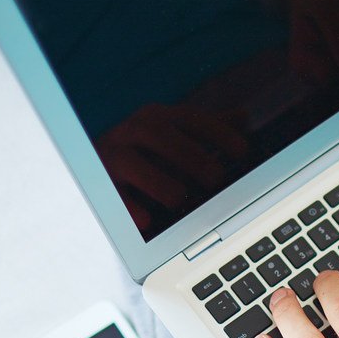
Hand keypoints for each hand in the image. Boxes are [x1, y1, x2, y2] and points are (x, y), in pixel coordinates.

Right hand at [97, 102, 247, 235]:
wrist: (95, 161)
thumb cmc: (148, 149)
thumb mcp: (177, 136)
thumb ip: (207, 129)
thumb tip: (242, 116)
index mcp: (158, 118)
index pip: (189, 118)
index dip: (217, 132)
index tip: (243, 151)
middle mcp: (133, 131)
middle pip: (158, 135)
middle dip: (190, 156)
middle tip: (217, 179)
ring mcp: (112, 155)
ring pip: (130, 161)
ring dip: (158, 181)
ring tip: (180, 199)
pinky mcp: (99, 182)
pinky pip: (110, 193)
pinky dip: (128, 206)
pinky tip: (147, 221)